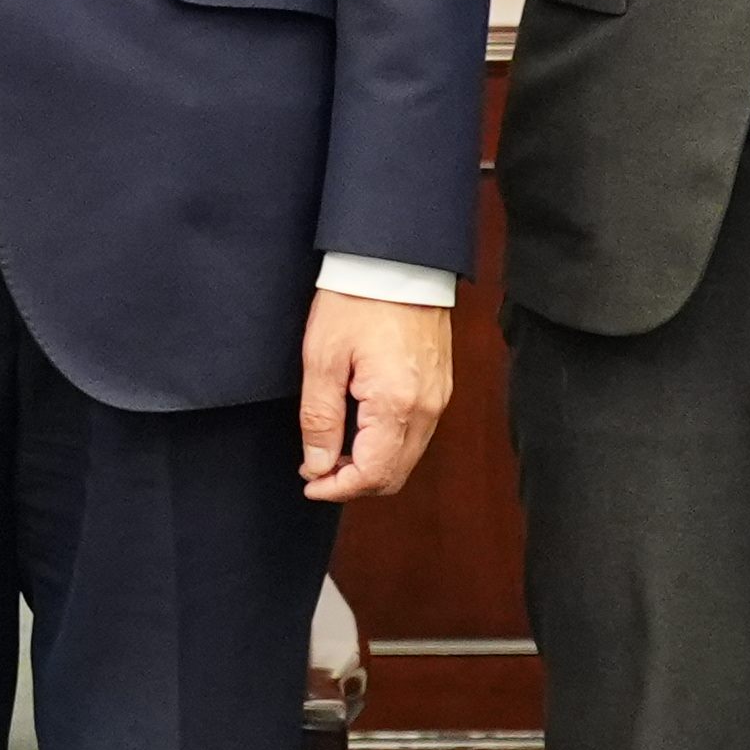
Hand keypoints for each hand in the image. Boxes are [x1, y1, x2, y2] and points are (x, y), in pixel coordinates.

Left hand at [298, 289, 451, 499]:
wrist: (396, 261)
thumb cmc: (357, 300)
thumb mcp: (322, 359)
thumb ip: (319, 418)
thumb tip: (317, 463)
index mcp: (397, 404)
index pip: (373, 474)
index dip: (338, 488)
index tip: (310, 483)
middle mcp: (427, 407)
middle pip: (394, 475)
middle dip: (354, 483)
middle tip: (317, 471)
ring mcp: (438, 397)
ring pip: (407, 457)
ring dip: (371, 465)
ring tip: (332, 452)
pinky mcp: (439, 385)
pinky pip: (416, 433)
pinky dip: (387, 445)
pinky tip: (359, 431)